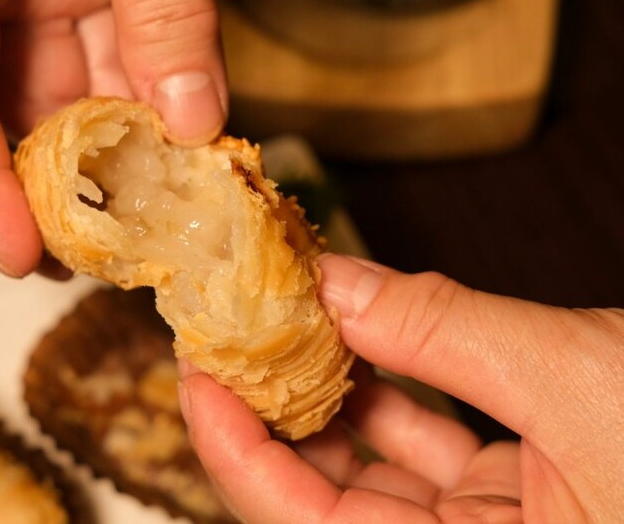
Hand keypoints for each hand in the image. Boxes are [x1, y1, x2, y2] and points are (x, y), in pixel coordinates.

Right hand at [0, 0, 226, 276]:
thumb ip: (167, 7)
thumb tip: (189, 120)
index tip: (16, 251)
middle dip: (18, 200)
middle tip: (68, 262)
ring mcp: (35, 6)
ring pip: (43, 114)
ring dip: (86, 178)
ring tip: (129, 233)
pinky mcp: (83, 11)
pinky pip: (95, 88)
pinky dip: (128, 136)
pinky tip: (162, 170)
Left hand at [178, 254, 623, 522]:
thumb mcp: (581, 377)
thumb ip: (446, 330)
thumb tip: (336, 279)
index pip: (300, 521)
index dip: (233, 447)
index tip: (195, 367)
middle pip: (329, 493)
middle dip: (276, 407)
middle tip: (234, 326)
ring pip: (382, 464)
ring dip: (335, 385)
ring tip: (292, 313)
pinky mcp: (532, 493)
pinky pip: (439, 441)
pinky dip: (399, 381)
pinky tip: (365, 327)